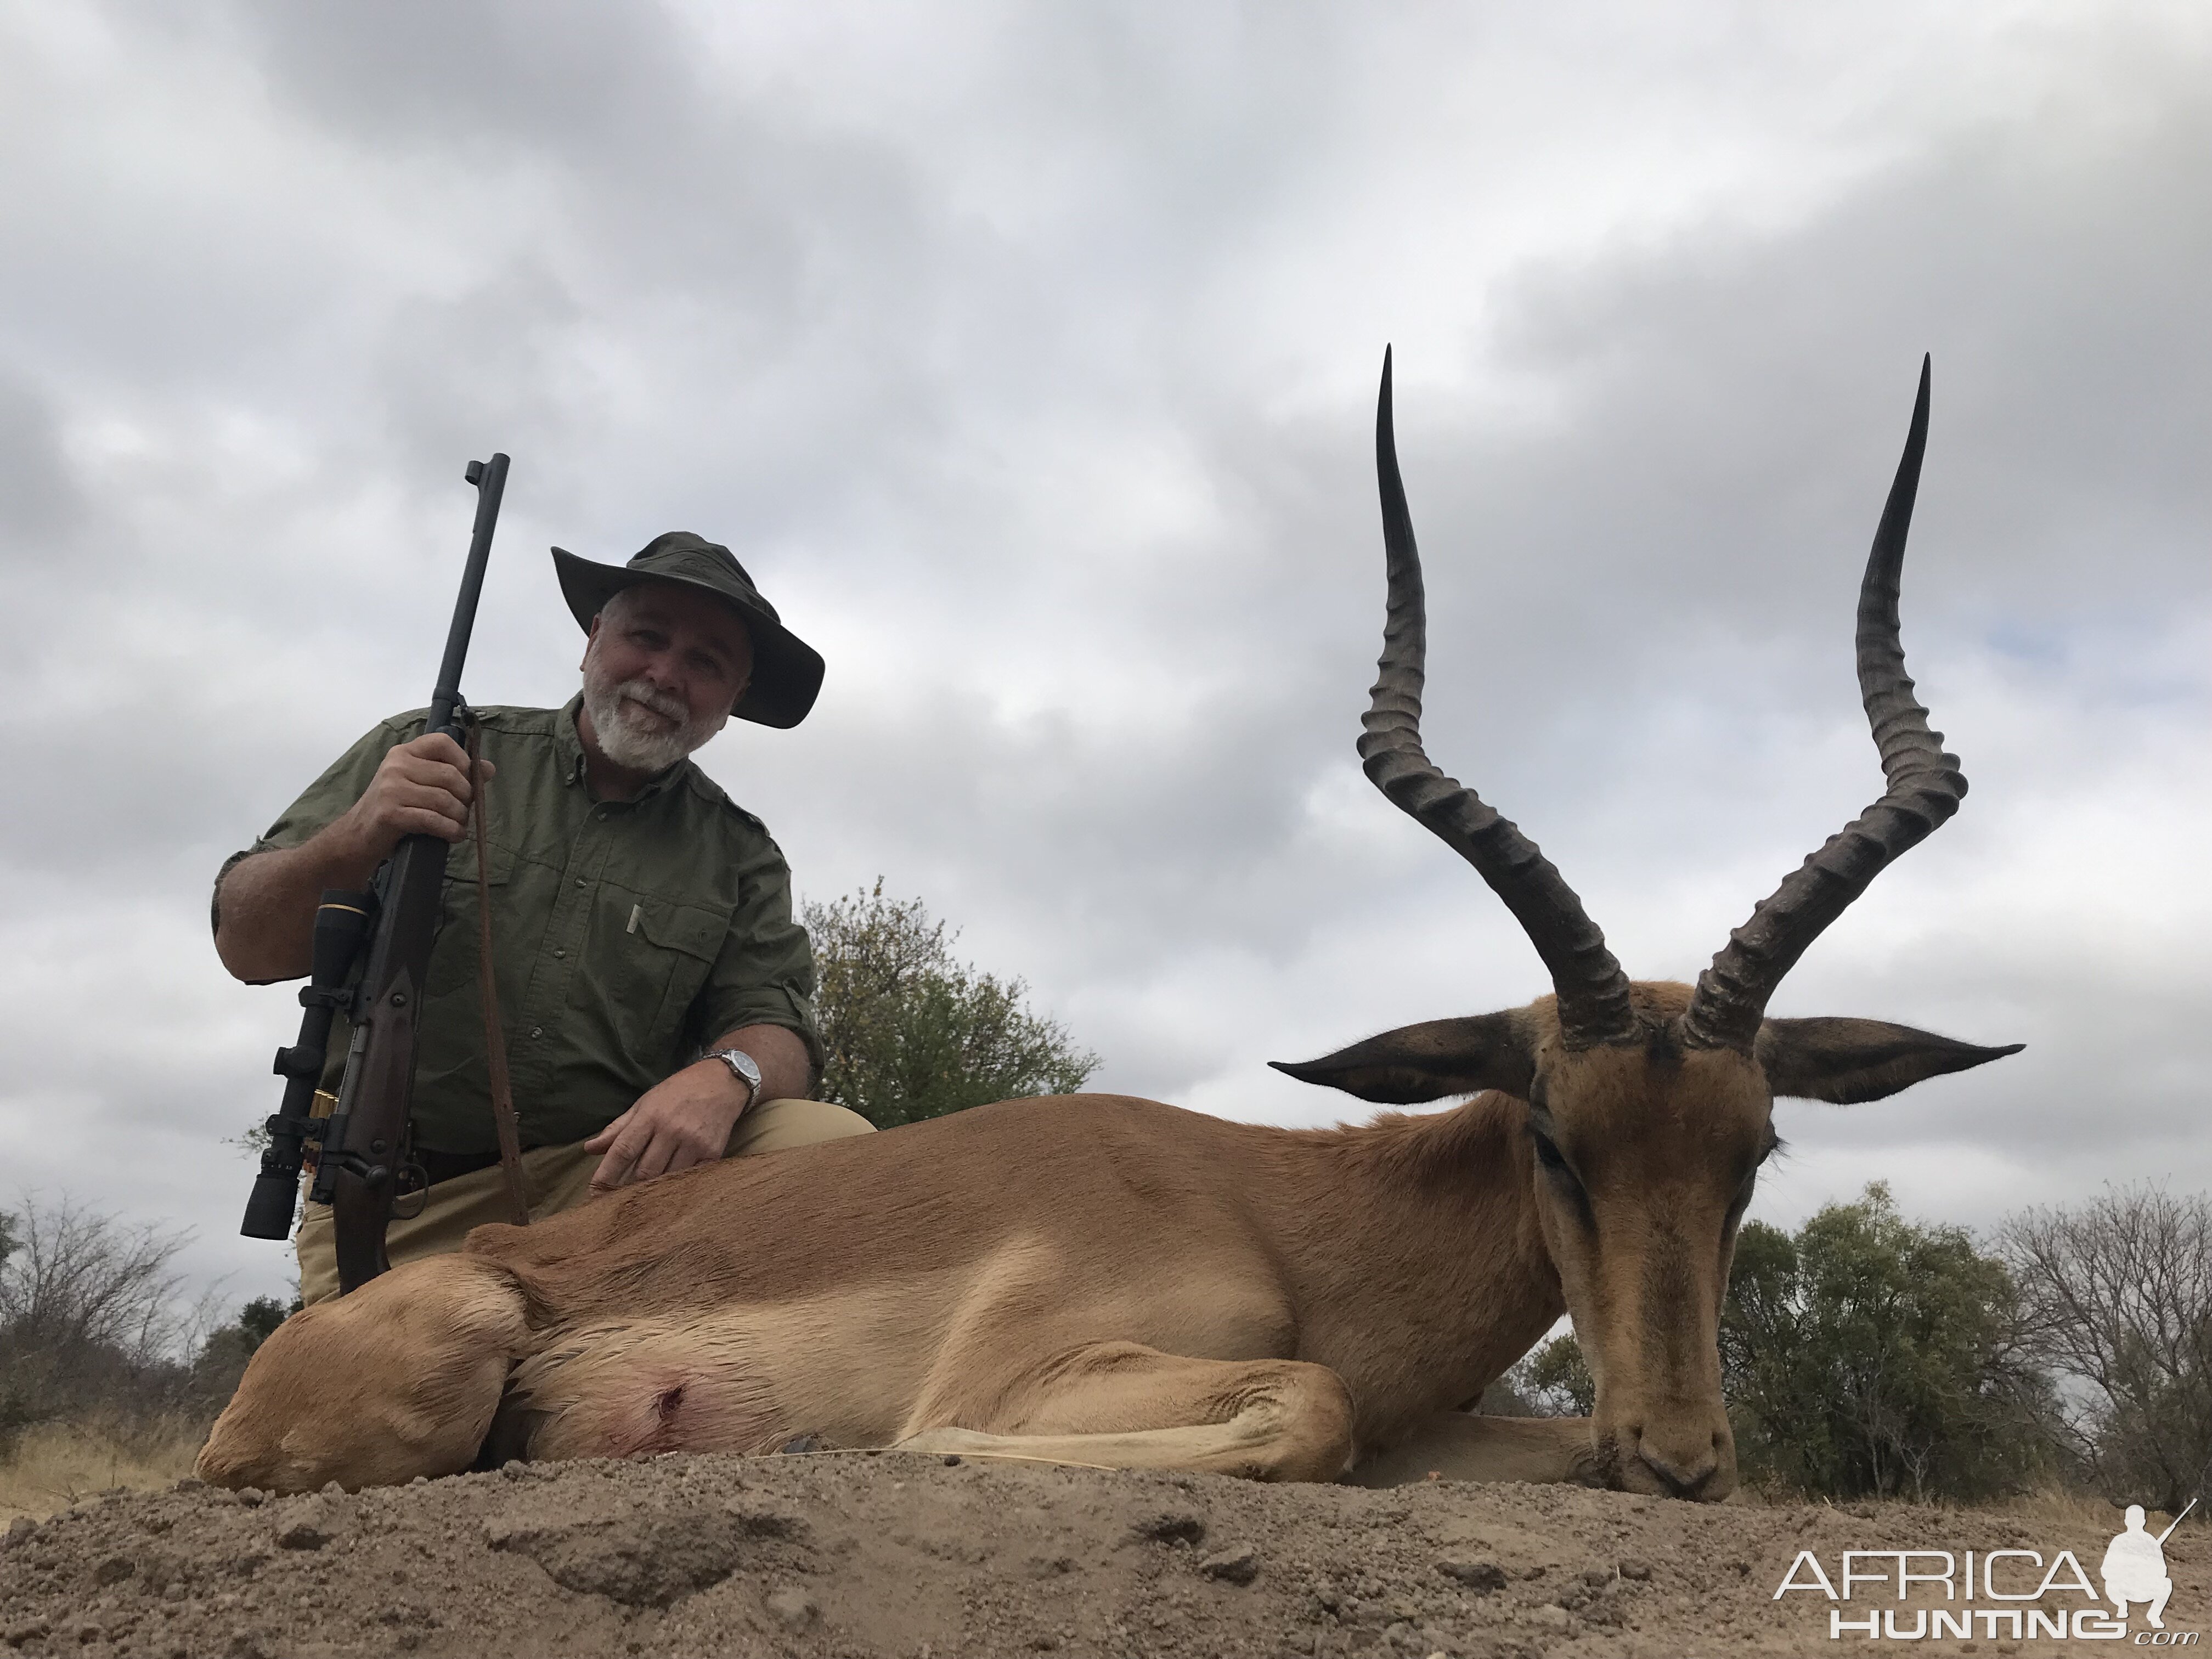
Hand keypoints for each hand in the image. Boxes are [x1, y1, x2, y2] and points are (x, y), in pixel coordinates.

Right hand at [335, 732, 493, 863]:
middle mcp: (396, 765)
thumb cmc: (394, 808)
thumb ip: (451, 773)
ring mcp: (390, 788)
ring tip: (459, 825)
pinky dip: (450, 830)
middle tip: (465, 811)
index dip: (464, 761)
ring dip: (460, 817)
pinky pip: (433, 819)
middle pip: (450, 775)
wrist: (359, 835)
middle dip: (466, 797)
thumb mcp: (420, 784)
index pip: (442, 742)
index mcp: (404, 753)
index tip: (470, 780)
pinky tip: (455, 835)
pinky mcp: (390, 813)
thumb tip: (488, 768)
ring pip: (444, 799)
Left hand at [585, 1060, 749, 1193]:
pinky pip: (690, 1178)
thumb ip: (617, 1128)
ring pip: (667, 1179)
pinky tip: (673, 1186)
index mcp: (650, 1116)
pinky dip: (679, 1185)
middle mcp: (671, 1130)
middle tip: (621, 1199)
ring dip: (655, 1189)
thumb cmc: (678, 1092)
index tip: (594, 1194)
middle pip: (644, 1172)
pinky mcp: (712, 1152)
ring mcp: (694, 1142)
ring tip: (646, 1195)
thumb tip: (589, 1149)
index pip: (622, 1151)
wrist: (723, 1082)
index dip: (606, 1175)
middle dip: (630, 1188)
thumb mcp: (644, 1103)